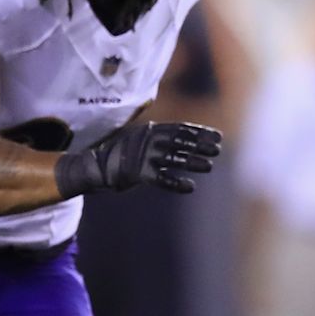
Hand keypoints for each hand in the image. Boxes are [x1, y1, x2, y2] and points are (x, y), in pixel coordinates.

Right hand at [54, 121, 222, 195]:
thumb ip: (161, 138)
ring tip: (208, 166)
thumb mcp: (142, 138)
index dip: (201, 132)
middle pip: (181, 142)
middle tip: (218, 150)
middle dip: (200, 146)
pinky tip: (189, 187)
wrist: (96, 165)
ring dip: (193, 162)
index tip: (218, 136)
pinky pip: (162, 180)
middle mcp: (149, 140)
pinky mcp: (139, 174)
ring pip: (175, 159)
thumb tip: (190, 140)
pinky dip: (176, 184)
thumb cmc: (124, 152)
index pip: (182, 128)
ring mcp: (144, 156)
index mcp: (152, 129)